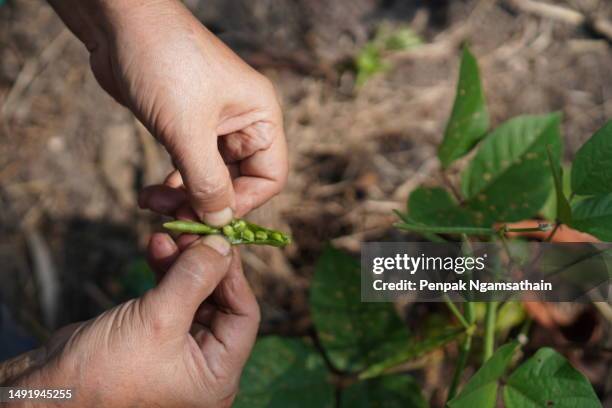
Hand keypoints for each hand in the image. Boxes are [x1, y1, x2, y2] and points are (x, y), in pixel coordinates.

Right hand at [7, 235, 259, 406]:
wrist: (49, 389)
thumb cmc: (105, 370)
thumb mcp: (158, 320)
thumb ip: (194, 279)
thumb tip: (224, 245)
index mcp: (217, 377)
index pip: (244, 316)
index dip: (233, 275)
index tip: (220, 241)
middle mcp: (204, 366)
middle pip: (221, 302)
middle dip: (205, 265)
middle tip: (192, 233)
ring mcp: (180, 351)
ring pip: (196, 296)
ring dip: (183, 264)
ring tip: (169, 235)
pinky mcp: (157, 336)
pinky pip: (173, 298)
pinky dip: (166, 273)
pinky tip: (156, 247)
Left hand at [50, 0, 287, 224]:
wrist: (120, 24)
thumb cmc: (164, 65)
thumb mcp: (189, 130)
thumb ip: (207, 181)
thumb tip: (221, 221)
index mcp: (261, 117)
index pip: (269, 177)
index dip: (244, 203)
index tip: (209, 217)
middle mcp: (243, 123)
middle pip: (238, 181)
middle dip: (206, 202)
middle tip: (172, 215)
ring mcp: (214, 125)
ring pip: (210, 177)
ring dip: (185, 196)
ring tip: (154, 203)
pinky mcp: (187, 125)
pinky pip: (189, 166)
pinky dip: (174, 183)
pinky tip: (152, 193)